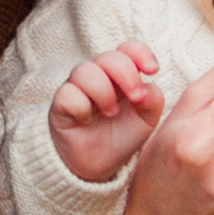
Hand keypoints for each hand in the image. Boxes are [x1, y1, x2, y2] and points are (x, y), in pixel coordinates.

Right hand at [50, 40, 164, 181]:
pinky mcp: (60, 104)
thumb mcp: (146, 120)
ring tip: (111, 113)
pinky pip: (68, 94)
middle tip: (136, 98)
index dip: (140, 53)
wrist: (99, 165)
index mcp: (120, 75)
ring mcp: (77, 87)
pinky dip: (81, 108)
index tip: (153, 70)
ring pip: (85, 72)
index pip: (127, 49)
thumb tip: (148, 86)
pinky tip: (86, 121)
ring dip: (104, 93)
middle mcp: (98, 75)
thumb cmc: (121, 136)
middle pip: (109, 57)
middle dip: (127, 75)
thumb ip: (153, 100)